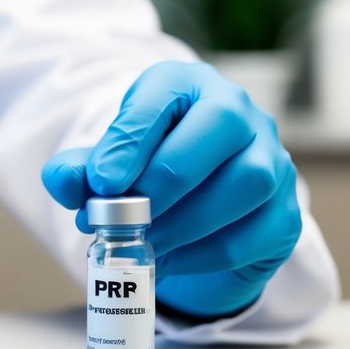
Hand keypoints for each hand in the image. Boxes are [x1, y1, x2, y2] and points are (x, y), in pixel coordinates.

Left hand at [42, 61, 300, 318]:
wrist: (192, 218)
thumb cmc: (147, 177)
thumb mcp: (107, 168)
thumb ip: (79, 171)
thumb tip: (65, 181)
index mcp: (189, 86)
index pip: (166, 92)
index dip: (131, 138)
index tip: (101, 183)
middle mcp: (240, 113)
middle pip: (223, 124)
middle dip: (167, 176)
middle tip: (126, 216)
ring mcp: (273, 160)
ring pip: (249, 181)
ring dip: (188, 220)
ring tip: (144, 243)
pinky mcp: (285, 213)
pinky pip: (256, 233)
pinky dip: (206, 254)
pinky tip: (170, 262)